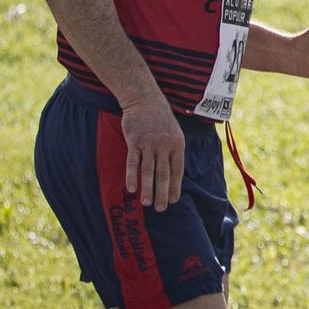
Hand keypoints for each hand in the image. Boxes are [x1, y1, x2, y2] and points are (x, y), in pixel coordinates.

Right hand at [120, 96, 184, 211]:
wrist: (145, 100)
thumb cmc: (161, 118)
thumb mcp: (175, 132)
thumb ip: (174, 150)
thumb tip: (174, 171)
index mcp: (177, 145)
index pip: (177, 170)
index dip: (175, 186)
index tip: (173, 200)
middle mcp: (164, 146)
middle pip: (164, 174)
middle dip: (162, 193)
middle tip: (161, 208)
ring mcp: (149, 144)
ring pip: (148, 171)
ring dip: (147, 189)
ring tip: (147, 204)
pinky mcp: (134, 142)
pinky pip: (133, 162)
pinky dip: (132, 176)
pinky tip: (131, 188)